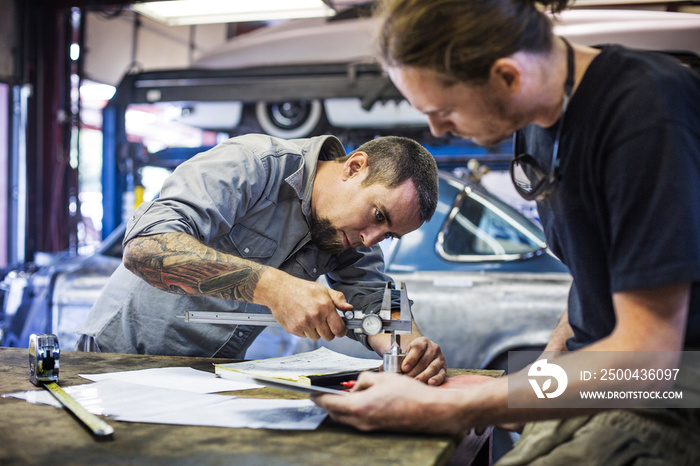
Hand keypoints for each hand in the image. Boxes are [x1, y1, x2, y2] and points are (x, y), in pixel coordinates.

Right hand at [258, 269, 350, 340]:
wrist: (279, 290)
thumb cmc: (301, 289)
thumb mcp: (323, 290)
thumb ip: (338, 299)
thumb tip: (349, 308)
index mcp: (325, 307)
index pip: (339, 329)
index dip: (341, 330)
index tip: (340, 328)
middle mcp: (315, 317)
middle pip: (329, 336)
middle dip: (328, 330)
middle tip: (323, 321)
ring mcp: (303, 324)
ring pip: (316, 337)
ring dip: (316, 331)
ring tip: (310, 317)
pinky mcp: (294, 329)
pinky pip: (305, 336)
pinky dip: (305, 330)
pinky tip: (302, 319)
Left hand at [312, 371, 465, 433]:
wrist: (430, 411)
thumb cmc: (409, 393)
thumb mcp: (382, 377)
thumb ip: (364, 379)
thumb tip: (357, 385)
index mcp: (360, 407)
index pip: (330, 403)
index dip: (318, 397)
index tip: (311, 392)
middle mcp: (362, 421)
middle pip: (336, 413)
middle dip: (328, 403)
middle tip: (323, 393)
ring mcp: (370, 428)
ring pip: (347, 418)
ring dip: (341, 408)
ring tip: (342, 395)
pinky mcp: (378, 429)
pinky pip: (358, 420)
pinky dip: (353, 411)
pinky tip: (360, 401)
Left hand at [400, 337, 446, 385]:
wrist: (424, 354)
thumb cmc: (412, 355)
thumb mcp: (406, 352)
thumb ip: (399, 359)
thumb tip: (392, 369)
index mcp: (422, 342)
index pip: (417, 348)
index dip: (411, 359)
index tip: (404, 368)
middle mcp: (433, 348)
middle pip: (424, 360)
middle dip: (414, 371)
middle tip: (406, 379)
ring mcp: (440, 358)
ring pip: (432, 368)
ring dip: (423, 376)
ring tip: (416, 382)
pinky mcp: (444, 369)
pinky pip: (441, 375)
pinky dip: (436, 380)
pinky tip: (430, 383)